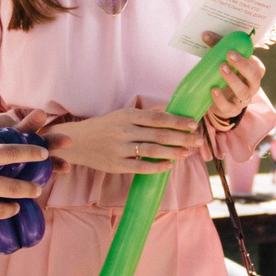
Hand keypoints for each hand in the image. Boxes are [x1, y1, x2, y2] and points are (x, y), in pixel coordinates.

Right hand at [46, 101, 201, 173]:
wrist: (77, 142)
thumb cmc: (104, 127)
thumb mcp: (122, 114)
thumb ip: (145, 114)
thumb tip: (169, 109)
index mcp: (127, 116)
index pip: (158, 118)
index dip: (177, 121)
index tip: (193, 124)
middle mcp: (125, 130)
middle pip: (159, 134)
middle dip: (182, 137)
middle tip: (198, 140)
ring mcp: (120, 148)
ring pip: (152, 150)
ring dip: (172, 152)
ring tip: (187, 153)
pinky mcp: (116, 165)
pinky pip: (140, 166)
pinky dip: (156, 167)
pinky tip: (169, 166)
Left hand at [207, 53, 264, 123]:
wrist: (218, 98)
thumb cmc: (224, 73)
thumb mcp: (224, 59)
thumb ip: (217, 47)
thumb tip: (205, 35)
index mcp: (253, 72)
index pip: (257, 65)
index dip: (248, 58)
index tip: (234, 49)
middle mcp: (252, 86)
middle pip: (254, 76)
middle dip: (243, 65)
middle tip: (229, 55)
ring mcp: (244, 99)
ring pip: (243, 91)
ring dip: (233, 79)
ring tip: (221, 68)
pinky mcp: (232, 110)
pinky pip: (229, 107)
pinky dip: (221, 99)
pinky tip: (213, 90)